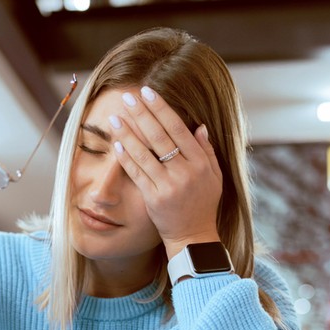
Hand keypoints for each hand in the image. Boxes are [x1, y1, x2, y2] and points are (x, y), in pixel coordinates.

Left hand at [109, 86, 222, 258]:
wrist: (193, 236)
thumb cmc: (203, 205)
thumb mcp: (214, 177)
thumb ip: (206, 151)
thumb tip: (199, 126)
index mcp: (200, 162)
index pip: (179, 128)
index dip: (161, 109)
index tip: (148, 92)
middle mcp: (185, 172)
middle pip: (160, 136)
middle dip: (142, 114)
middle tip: (127, 97)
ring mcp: (168, 185)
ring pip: (144, 153)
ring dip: (128, 133)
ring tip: (115, 117)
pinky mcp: (153, 198)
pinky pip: (137, 173)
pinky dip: (126, 157)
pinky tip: (116, 143)